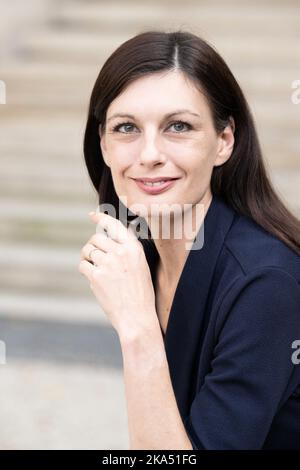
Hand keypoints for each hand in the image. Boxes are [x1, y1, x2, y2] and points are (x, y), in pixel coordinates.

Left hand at [78, 211, 158, 340]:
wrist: (136, 317)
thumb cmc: (140, 294)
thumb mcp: (141, 266)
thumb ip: (128, 250)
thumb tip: (114, 236)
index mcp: (134, 248)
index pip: (114, 226)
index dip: (101, 218)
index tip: (92, 215)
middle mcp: (121, 252)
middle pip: (96, 238)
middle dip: (93, 246)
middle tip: (94, 256)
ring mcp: (108, 263)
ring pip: (88, 250)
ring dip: (87, 257)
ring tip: (94, 268)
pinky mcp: (96, 276)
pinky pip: (83, 265)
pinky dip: (85, 270)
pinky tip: (93, 278)